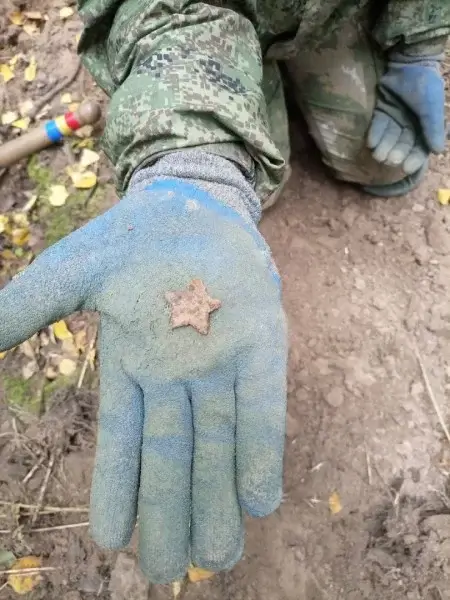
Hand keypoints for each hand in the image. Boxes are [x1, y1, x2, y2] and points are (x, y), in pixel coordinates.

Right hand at [0, 175, 286, 582]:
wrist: (193, 205)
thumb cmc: (133, 238)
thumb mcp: (72, 271)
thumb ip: (28, 306)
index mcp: (133, 366)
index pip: (124, 441)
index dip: (118, 490)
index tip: (113, 543)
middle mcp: (179, 376)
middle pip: (174, 457)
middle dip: (172, 511)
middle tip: (173, 572)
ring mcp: (223, 364)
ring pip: (219, 443)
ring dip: (219, 498)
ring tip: (219, 556)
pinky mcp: (264, 346)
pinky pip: (263, 405)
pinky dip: (262, 449)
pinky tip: (261, 500)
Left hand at [367, 56, 445, 173]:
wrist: (410, 61)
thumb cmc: (425, 85)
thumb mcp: (431, 107)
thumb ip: (433, 128)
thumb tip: (437, 151)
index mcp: (424, 126)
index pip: (419, 147)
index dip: (413, 158)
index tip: (406, 168)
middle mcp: (409, 124)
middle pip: (402, 144)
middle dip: (396, 153)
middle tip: (390, 160)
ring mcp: (394, 118)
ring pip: (389, 137)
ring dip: (384, 147)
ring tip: (378, 155)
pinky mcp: (381, 111)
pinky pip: (377, 126)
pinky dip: (375, 135)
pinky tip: (371, 143)